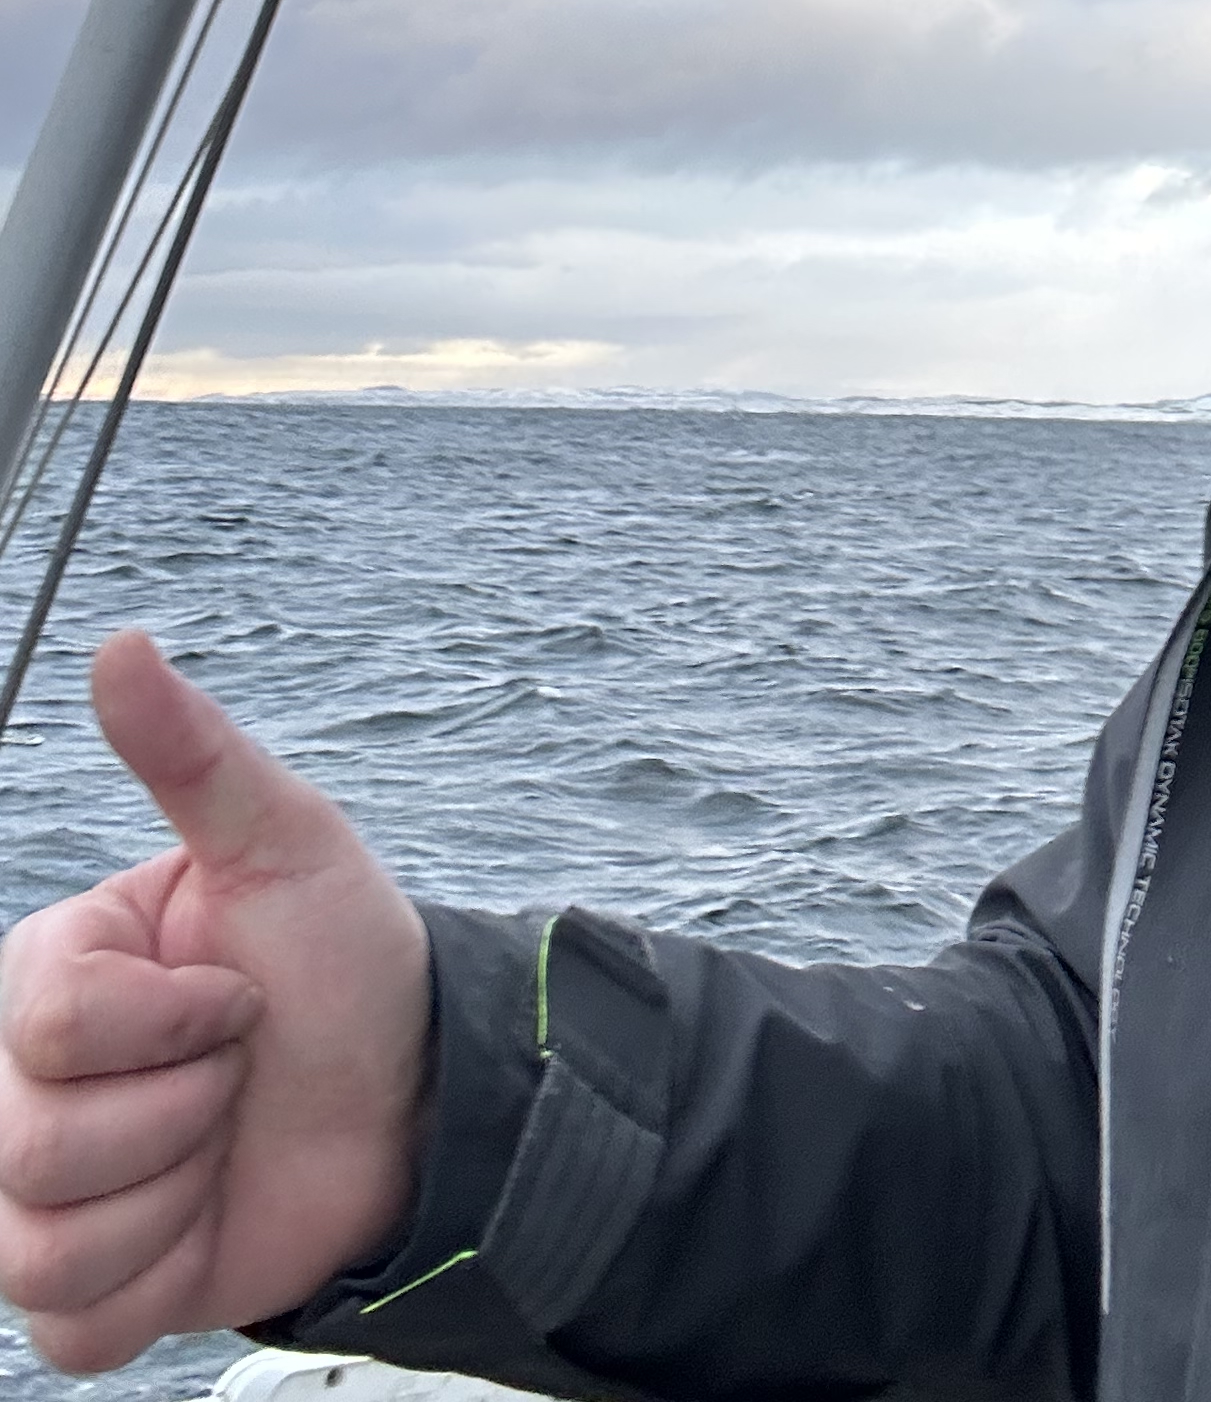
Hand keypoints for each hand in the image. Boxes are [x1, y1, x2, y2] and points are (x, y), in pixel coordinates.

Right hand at [0, 630, 433, 1369]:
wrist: (411, 1097)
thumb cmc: (342, 961)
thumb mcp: (286, 842)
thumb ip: (194, 753)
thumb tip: (122, 646)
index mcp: (53, 975)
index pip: (52, 1027)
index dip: (176, 1020)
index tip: (240, 993)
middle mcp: (22, 1086)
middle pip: (34, 1145)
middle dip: (185, 1108)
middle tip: (242, 1070)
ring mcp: (43, 1195)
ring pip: (44, 1247)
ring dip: (179, 1193)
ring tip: (227, 1140)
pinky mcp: (83, 1292)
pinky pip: (73, 1325)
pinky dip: (160, 1280)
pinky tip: (207, 1218)